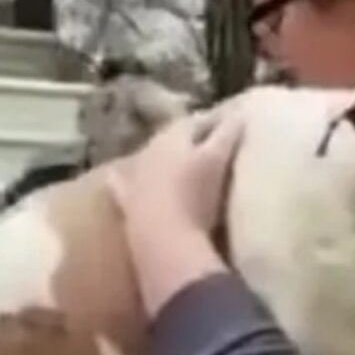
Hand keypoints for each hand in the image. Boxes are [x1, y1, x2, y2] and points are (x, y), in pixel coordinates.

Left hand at [108, 104, 244, 238]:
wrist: (163, 242)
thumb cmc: (195, 197)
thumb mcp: (217, 160)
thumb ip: (228, 134)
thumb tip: (239, 112)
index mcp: (173, 137)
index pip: (196, 121)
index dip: (214, 122)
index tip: (232, 124)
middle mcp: (150, 151)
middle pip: (172, 138)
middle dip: (191, 139)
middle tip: (211, 144)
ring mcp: (135, 178)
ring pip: (150, 159)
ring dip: (165, 159)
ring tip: (182, 164)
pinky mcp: (127, 205)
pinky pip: (122, 185)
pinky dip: (123, 179)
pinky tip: (114, 176)